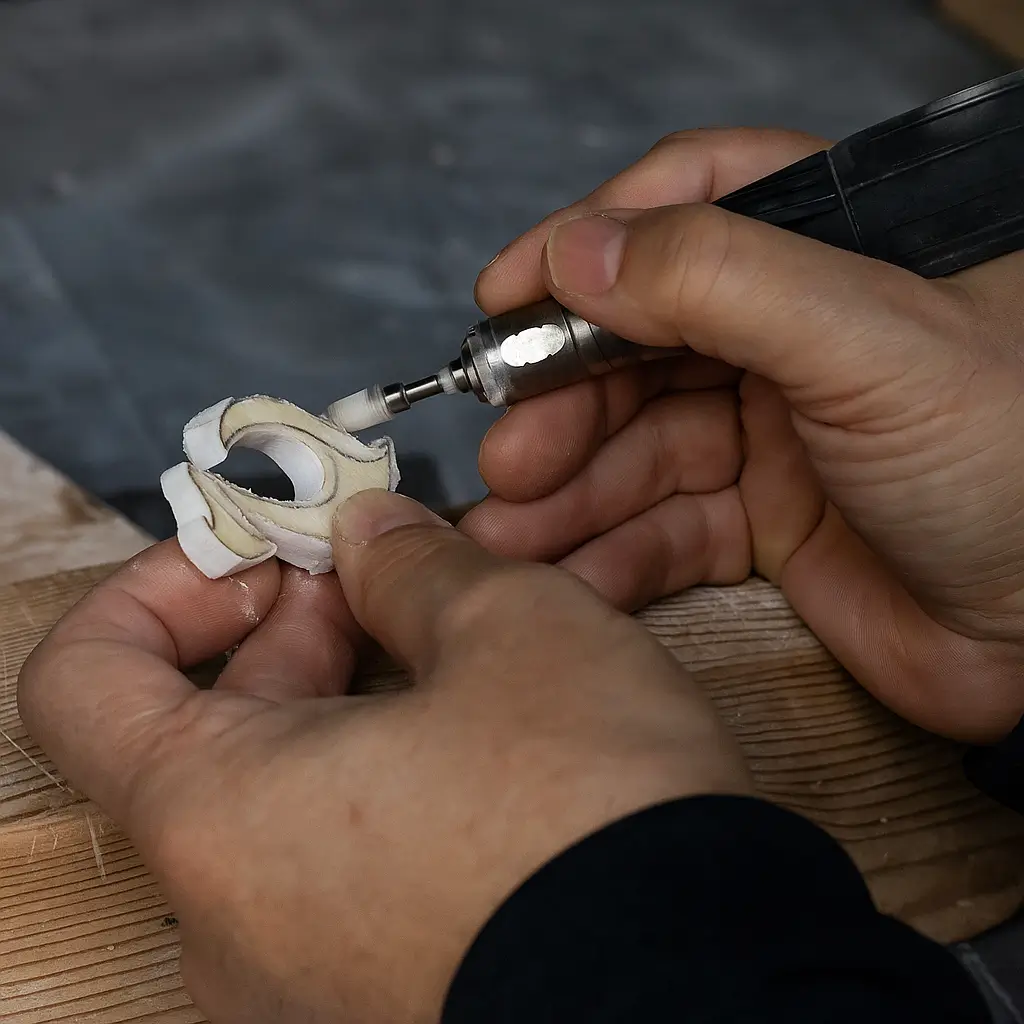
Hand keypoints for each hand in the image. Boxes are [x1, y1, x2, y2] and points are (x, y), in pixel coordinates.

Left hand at [18, 490, 747, 1023]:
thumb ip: (409, 563)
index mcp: (217, 817)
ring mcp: (302, 979)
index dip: (166, 584)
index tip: (266, 550)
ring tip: (448, 645)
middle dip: (290, 630)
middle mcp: (230, 924)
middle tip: (381, 578)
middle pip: (199, 734)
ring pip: (280, 802)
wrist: (711, 986)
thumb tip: (371, 534)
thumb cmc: (590, 805)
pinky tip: (476, 738)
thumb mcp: (508, 626)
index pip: (84, 680)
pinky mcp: (378, 998)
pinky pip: (339, 869)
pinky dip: (379, 782)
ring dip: (344, 702)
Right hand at [461, 127, 1023, 742]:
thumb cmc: (1016, 460)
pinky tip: (562, 576)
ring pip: (637, 449)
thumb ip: (720, 277)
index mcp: (832, 254)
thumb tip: (579, 249)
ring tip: (506, 533)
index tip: (503, 293)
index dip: (586, 242)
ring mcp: (773, 435)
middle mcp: (792, 337)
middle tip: (506, 453)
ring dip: (565, 492)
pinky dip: (607, 553)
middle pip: (638, 347)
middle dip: (562, 403)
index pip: (686, 210)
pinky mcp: (763, 524)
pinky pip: (663, 529)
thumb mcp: (869, 337)